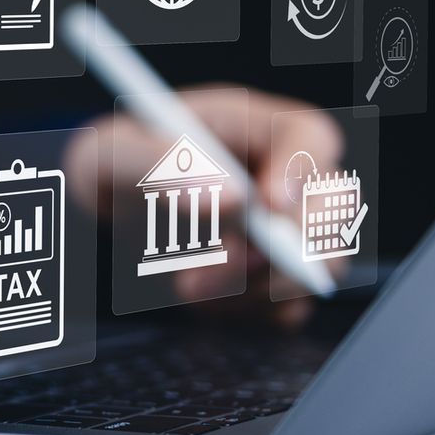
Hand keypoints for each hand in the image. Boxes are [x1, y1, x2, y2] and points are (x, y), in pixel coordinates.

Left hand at [65, 85, 343, 324]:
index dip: (303, 169)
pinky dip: (245, 310)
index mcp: (250, 124)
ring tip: (187, 280)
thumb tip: (229, 196)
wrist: (102, 210)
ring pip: (316, 265)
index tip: (268, 204)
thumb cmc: (111, 164)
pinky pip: (288, 307)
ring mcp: (283, 227)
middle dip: (282, 245)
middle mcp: (279, 173)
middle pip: (333, 207)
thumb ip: (163, 164)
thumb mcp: (114, 152)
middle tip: (218, 262)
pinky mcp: (272, 274)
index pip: (310, 136)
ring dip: (253, 285)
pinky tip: (201, 292)